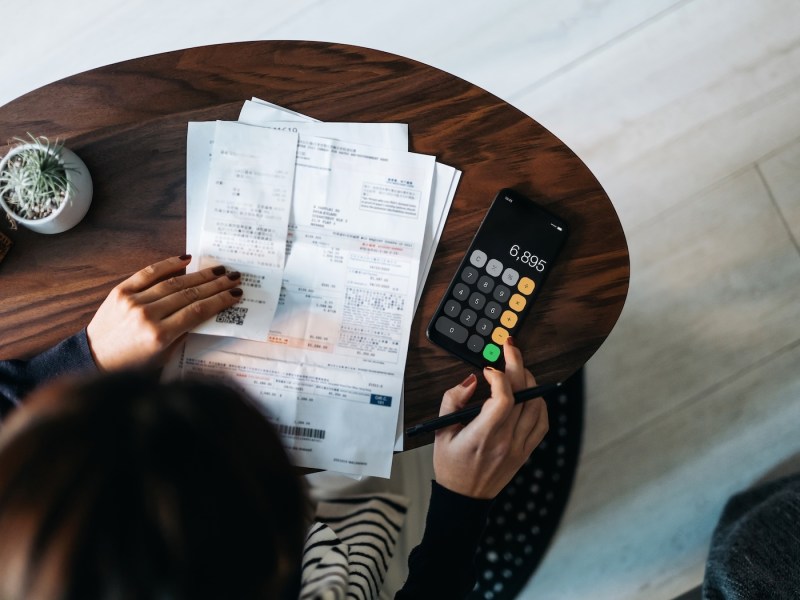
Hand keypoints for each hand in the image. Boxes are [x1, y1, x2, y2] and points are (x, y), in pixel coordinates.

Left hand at [86, 255, 241, 370]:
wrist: (94, 358)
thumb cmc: (132, 364)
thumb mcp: (164, 356)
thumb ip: (183, 333)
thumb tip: (205, 311)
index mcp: (159, 336)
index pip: (198, 311)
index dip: (220, 301)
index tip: (236, 294)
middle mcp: (147, 316)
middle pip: (190, 294)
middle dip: (216, 285)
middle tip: (234, 277)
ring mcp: (133, 301)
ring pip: (174, 282)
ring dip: (200, 275)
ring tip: (218, 269)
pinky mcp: (121, 291)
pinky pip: (148, 273)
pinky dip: (168, 264)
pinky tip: (186, 259)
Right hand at [433, 340, 548, 498]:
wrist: (465, 498)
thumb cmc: (451, 465)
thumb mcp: (440, 431)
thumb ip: (453, 400)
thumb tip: (472, 380)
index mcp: (482, 436)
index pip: (503, 399)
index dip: (499, 376)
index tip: (488, 369)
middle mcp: (505, 441)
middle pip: (522, 395)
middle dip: (517, 364)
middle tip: (510, 348)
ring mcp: (519, 447)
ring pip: (537, 405)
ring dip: (530, 381)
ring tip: (519, 369)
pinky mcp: (526, 451)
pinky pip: (542, 422)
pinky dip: (539, 403)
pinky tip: (530, 394)